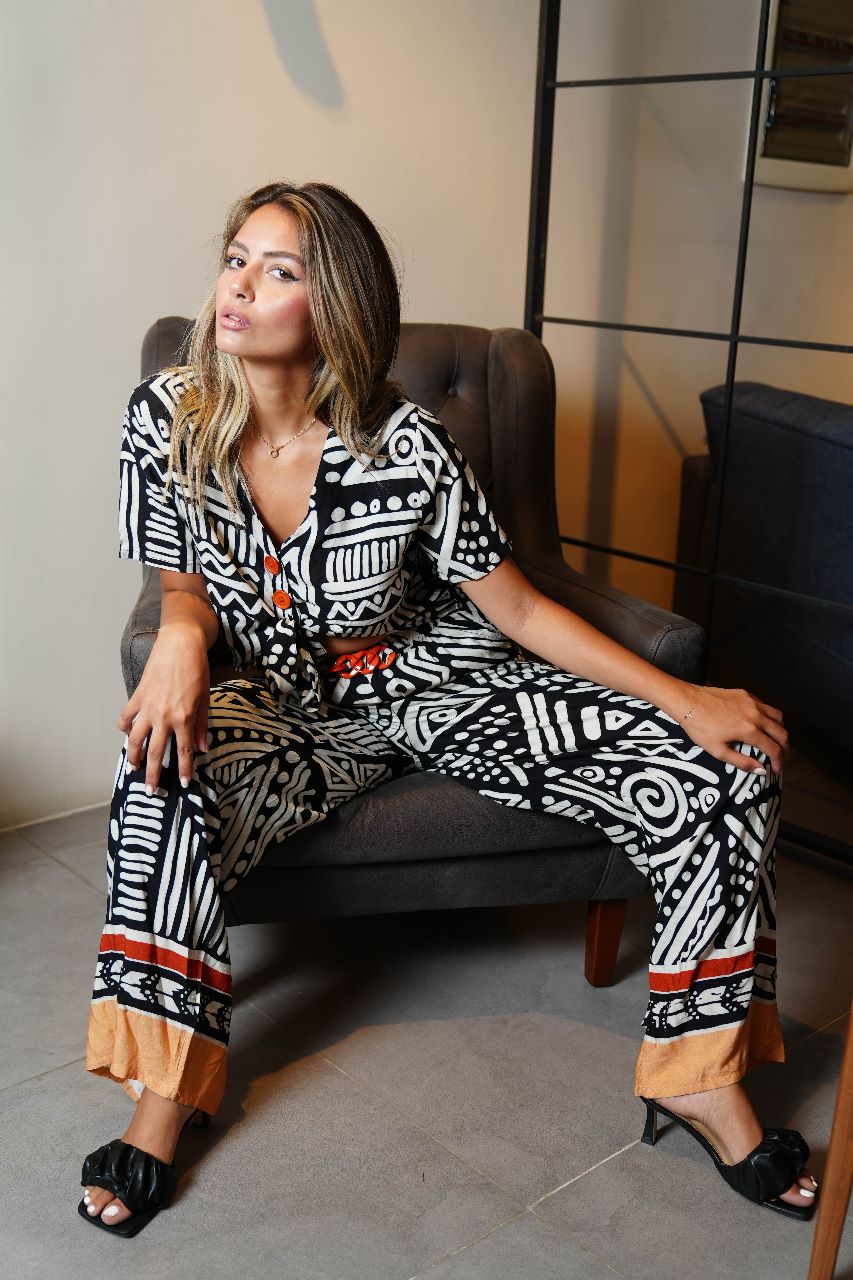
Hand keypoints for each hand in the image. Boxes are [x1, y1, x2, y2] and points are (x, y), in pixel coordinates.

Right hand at [117, 622, 210, 792]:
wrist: (180, 643)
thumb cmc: (197, 669)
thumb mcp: (205, 698)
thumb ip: (201, 725)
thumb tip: (202, 748)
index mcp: (184, 718)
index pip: (184, 752)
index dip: (184, 770)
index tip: (183, 785)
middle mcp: (164, 716)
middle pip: (156, 753)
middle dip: (153, 775)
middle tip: (151, 791)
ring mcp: (148, 707)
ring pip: (135, 739)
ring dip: (133, 756)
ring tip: (134, 767)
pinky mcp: (137, 696)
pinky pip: (126, 717)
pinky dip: (124, 727)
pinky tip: (126, 733)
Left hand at [675, 684, 787, 774]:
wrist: (688, 701)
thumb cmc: (699, 727)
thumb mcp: (718, 751)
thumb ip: (741, 762)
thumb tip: (761, 770)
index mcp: (750, 730)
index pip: (774, 749)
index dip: (778, 762)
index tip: (776, 769)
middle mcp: (756, 715)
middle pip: (781, 733)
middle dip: (784, 748)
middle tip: (780, 757)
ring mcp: (752, 702)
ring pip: (778, 717)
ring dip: (781, 730)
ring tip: (775, 740)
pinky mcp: (746, 694)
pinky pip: (766, 706)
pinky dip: (770, 717)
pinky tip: (762, 724)